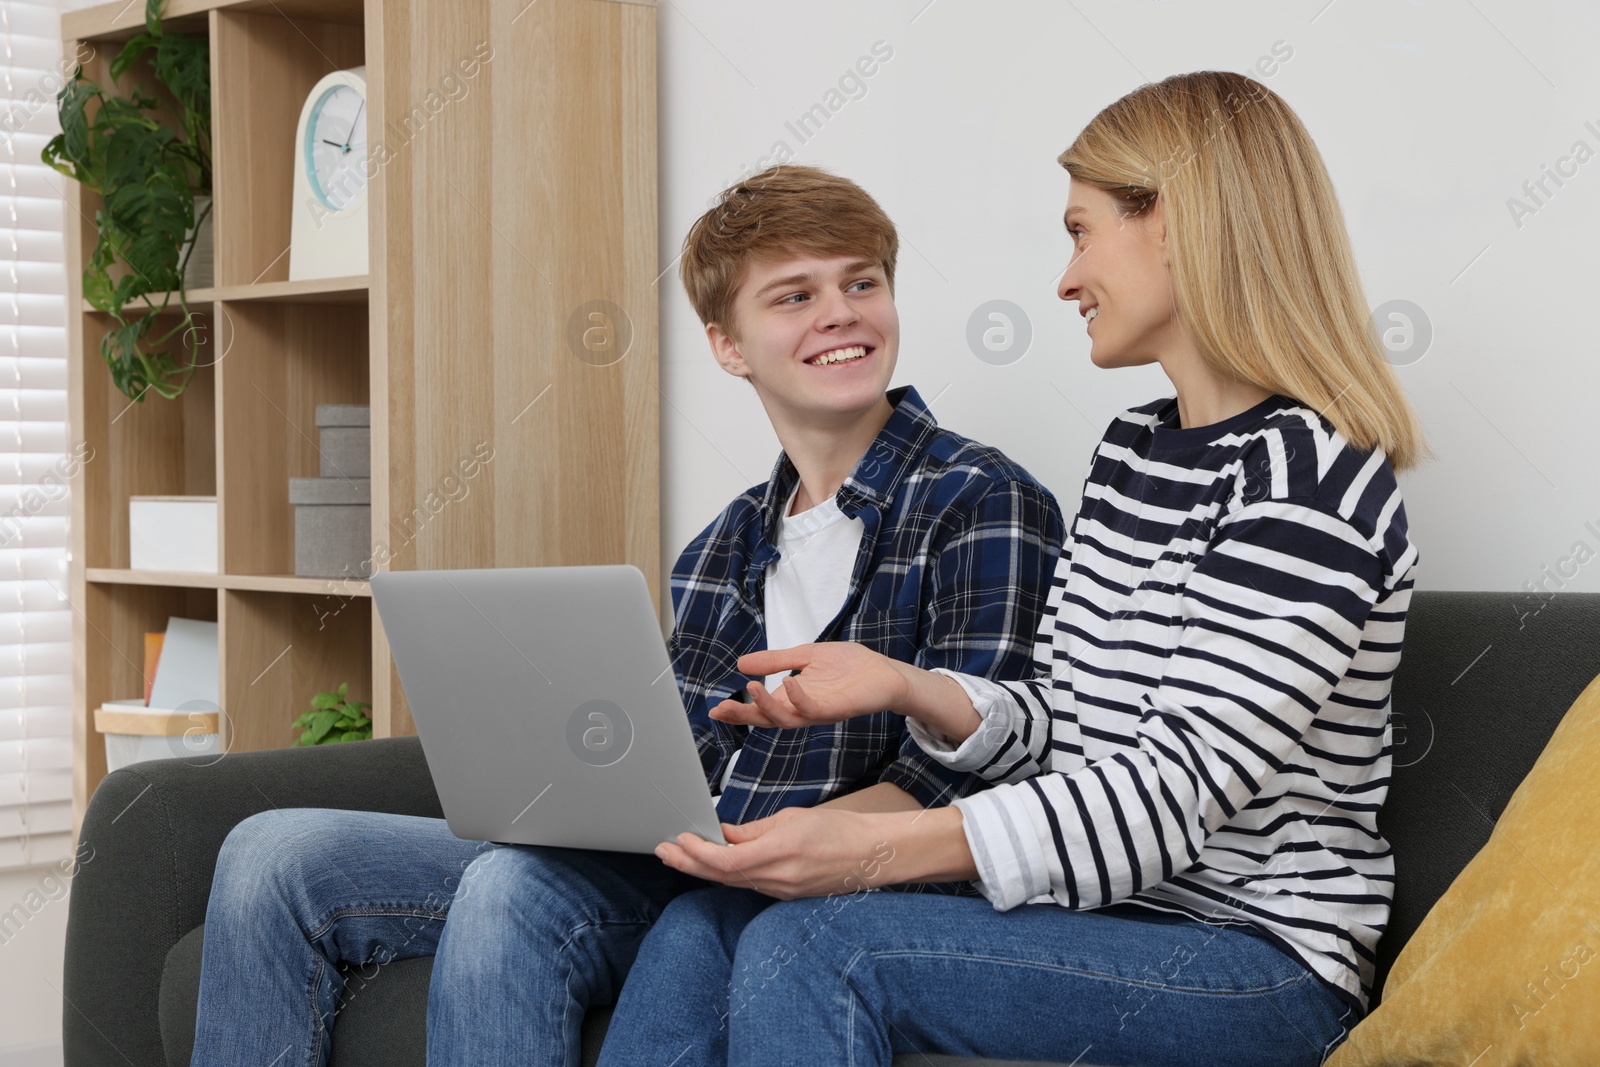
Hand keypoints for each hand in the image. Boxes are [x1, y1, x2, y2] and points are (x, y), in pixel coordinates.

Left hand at [655, 807, 897, 899]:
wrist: (872, 855)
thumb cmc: (839, 830)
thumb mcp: (792, 819)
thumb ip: (753, 830)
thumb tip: (723, 834)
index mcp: (779, 852)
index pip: (725, 860)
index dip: (697, 853)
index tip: (679, 839)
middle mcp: (778, 878)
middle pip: (721, 876)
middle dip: (688, 863)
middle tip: (663, 851)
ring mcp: (782, 891)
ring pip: (732, 882)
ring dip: (704, 869)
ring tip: (681, 854)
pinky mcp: (786, 895)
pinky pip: (749, 885)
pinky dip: (728, 873)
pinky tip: (716, 862)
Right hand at [708, 641, 911, 727]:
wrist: (884, 671)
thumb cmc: (849, 665)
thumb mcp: (805, 656)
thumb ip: (775, 661)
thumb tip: (741, 664)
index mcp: (792, 698)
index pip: (761, 708)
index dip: (739, 710)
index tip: (716, 709)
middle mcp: (802, 709)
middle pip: (767, 719)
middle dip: (744, 715)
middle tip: (721, 709)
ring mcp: (818, 711)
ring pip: (786, 719)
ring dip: (766, 706)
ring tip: (752, 688)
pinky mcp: (836, 709)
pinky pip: (812, 709)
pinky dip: (797, 697)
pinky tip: (787, 682)